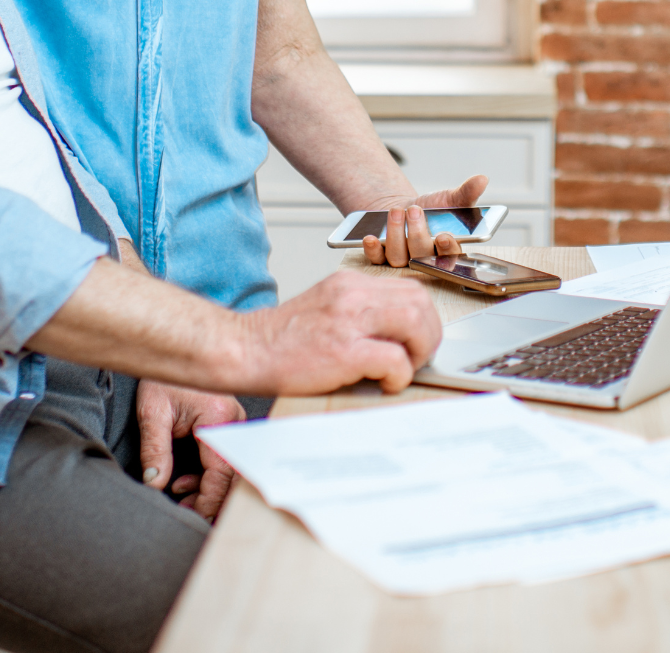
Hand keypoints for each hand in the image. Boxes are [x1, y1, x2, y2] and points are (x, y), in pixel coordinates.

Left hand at [136, 381, 246, 519]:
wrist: (172, 351)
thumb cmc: (164, 377)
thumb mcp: (153, 414)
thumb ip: (155, 451)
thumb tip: (155, 484)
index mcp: (218, 419)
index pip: (220, 472)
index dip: (208, 499)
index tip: (191, 514)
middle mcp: (234, 423)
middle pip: (231, 474)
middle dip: (210, 498)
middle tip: (185, 512)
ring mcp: (234, 424)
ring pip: (229, 469)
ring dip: (208, 487)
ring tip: (180, 495)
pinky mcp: (228, 426)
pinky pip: (224, 458)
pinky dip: (207, 474)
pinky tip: (184, 480)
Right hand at [235, 271, 441, 393]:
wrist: (241, 350)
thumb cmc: (280, 341)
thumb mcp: (324, 309)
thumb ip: (358, 314)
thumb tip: (397, 335)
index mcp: (349, 284)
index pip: (411, 289)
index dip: (424, 319)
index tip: (416, 341)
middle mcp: (351, 295)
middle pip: (421, 302)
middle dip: (429, 335)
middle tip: (416, 359)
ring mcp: (347, 320)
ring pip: (416, 323)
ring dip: (419, 352)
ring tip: (402, 370)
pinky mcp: (343, 351)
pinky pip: (395, 360)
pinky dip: (399, 376)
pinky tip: (383, 384)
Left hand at [360, 174, 488, 265]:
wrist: (404, 210)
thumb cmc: (431, 210)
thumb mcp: (449, 200)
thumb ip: (466, 193)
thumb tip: (482, 179)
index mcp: (446, 249)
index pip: (450, 257)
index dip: (447, 250)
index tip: (444, 236)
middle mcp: (424, 259)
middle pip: (422, 256)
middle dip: (417, 234)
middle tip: (414, 210)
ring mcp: (402, 260)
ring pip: (399, 258)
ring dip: (396, 235)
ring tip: (396, 212)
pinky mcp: (382, 257)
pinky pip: (376, 259)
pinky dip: (373, 249)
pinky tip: (370, 237)